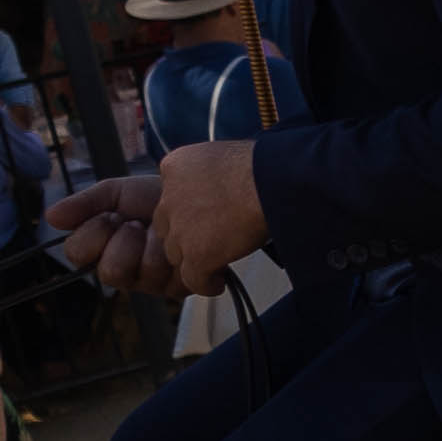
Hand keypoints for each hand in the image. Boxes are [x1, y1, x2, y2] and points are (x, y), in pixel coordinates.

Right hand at [47, 170, 177, 296]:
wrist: (200, 195)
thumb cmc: (154, 196)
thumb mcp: (116, 193)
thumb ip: (84, 204)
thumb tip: (50, 217)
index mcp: (100, 249)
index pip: (77, 253)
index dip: (95, 231)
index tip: (113, 214)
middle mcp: (122, 272)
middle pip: (109, 272)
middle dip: (126, 240)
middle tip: (139, 223)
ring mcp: (150, 283)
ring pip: (142, 273)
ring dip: (154, 242)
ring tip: (163, 228)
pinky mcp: (178, 287)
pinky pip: (171, 277)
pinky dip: (178, 250)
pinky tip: (183, 241)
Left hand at [147, 139, 269, 286]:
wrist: (273, 182)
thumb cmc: (264, 166)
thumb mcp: (223, 156)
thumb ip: (210, 174)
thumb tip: (220, 191)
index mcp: (175, 167)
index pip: (171, 197)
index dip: (190, 211)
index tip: (209, 217)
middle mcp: (169, 198)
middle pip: (169, 228)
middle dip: (188, 237)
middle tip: (213, 242)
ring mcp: (180, 229)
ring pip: (177, 255)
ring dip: (195, 260)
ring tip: (217, 265)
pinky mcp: (196, 255)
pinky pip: (192, 279)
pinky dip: (206, 284)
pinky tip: (218, 283)